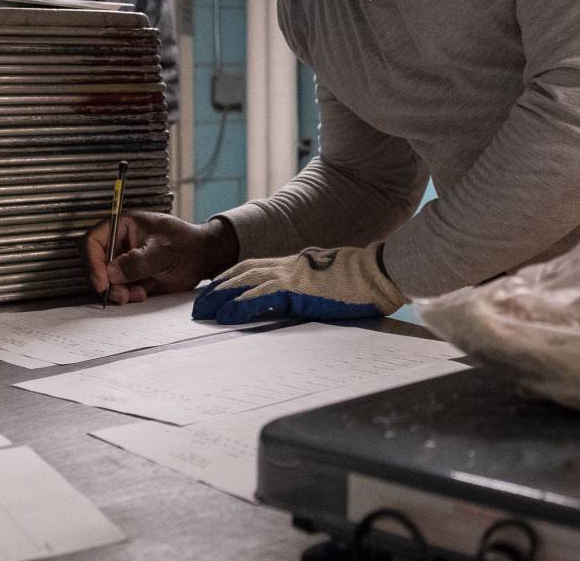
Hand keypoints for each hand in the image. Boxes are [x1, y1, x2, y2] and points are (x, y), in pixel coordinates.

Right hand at [83, 211, 237, 304]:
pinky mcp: (132, 278)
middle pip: (97, 264)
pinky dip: (128, 296)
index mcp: (123, 226)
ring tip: (138, 294)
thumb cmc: (187, 244)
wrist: (204, 259)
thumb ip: (137, 262)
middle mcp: (120, 244)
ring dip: (118, 291)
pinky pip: (120, 290)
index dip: (92, 261)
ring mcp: (125, 262)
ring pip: (107, 281)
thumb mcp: (163, 250)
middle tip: (120, 294)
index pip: (93, 241)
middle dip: (106, 282)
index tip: (101, 281)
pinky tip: (144, 293)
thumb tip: (111, 273)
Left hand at [192, 244, 404, 324]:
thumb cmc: (366, 280)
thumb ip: (313, 285)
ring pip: (246, 284)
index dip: (231, 277)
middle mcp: (291, 266)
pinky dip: (240, 307)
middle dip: (218, 288)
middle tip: (198, 303)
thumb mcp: (332, 279)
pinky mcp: (298, 292)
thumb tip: (303, 299)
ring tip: (203, 311)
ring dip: (221, 298)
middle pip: (243, 273)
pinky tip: (226, 316)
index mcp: (299, 263)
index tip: (214, 289)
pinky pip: (261, 299)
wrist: (381, 273)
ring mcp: (294, 277)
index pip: (255, 266)